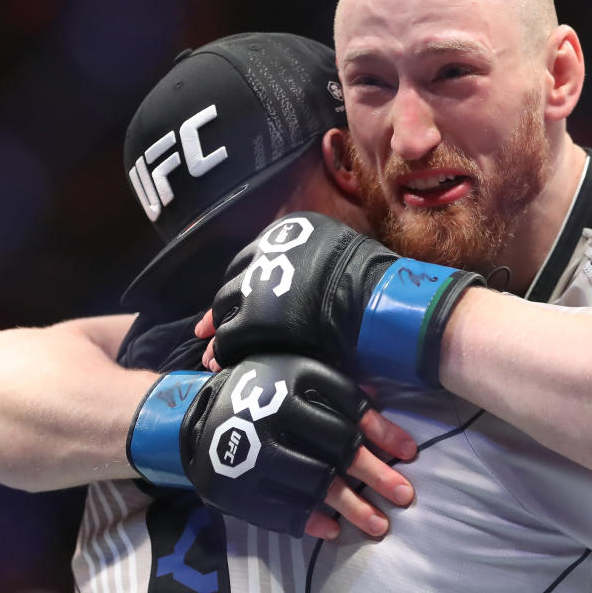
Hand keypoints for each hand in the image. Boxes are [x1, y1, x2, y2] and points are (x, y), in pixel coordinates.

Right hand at [129, 338, 415, 537]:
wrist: (195, 417)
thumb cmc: (263, 390)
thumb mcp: (300, 376)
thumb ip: (343, 393)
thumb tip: (386, 416)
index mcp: (286, 389)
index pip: (344, 417)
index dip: (381, 437)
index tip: (410, 454)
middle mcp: (267, 424)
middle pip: (333, 456)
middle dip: (375, 478)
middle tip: (405, 495)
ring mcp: (249, 462)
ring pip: (311, 488)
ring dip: (351, 509)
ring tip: (379, 525)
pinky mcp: (235, 492)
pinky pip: (280, 513)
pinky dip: (310, 522)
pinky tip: (334, 529)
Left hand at [209, 212, 482, 385]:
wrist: (383, 307)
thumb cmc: (374, 288)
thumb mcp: (339, 259)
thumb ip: (310, 267)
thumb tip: (286, 280)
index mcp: (290, 230)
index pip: (252, 258)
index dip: (240, 285)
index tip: (228, 304)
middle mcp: (270, 249)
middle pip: (234, 282)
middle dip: (221, 310)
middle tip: (207, 332)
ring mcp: (261, 281)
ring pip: (227, 308)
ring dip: (220, 332)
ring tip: (214, 355)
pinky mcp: (256, 315)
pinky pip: (231, 335)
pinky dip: (226, 350)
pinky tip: (226, 362)